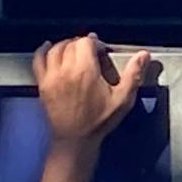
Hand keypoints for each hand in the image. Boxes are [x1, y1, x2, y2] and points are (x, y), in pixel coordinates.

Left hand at [33, 35, 149, 145]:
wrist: (75, 139)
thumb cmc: (99, 121)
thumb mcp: (123, 99)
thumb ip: (134, 74)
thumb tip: (143, 55)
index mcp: (86, 70)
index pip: (86, 42)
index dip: (96, 42)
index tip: (103, 50)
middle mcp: (66, 70)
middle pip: (71, 44)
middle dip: (82, 43)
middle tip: (92, 50)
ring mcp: (52, 76)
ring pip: (55, 49)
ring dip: (66, 45)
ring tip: (75, 49)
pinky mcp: (43, 84)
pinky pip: (38, 60)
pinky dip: (43, 50)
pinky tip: (48, 47)